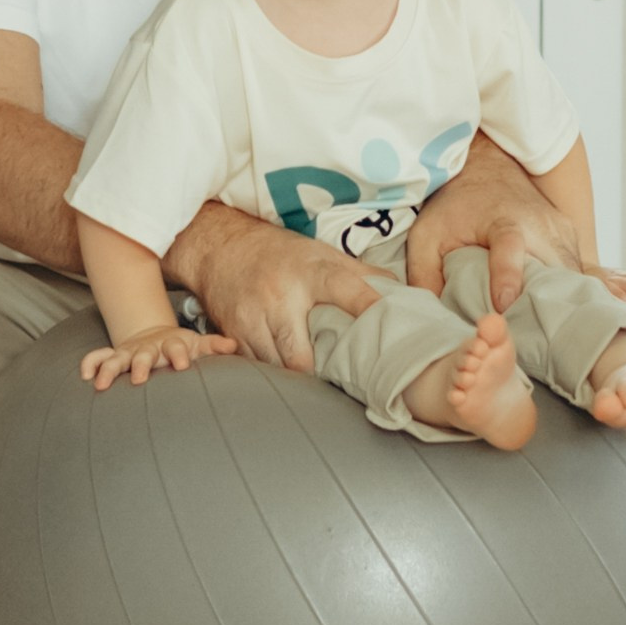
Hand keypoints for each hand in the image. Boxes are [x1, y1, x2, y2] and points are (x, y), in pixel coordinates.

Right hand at [80, 321, 237, 391]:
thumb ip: (214, 346)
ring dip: (109, 370)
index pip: (176, 348)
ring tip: (101, 385)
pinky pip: (96, 358)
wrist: (155, 336)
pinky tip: (84, 376)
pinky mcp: (114, 357)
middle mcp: (147, 349)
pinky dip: (89, 364)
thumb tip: (233, 346)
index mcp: (171, 344)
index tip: (183, 366)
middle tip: (140, 380)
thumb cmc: (181, 347)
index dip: (179, 355)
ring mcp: (128, 352)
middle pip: (143, 356)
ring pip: (115, 359)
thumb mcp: (198, 344)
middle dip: (141, 366)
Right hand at [182, 213, 376, 370]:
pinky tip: (284, 368)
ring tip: (312, 377)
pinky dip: (271, 371)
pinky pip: (255, 366)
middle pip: (299, 354)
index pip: (344, 288)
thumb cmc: (282, 254)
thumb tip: (403, 294)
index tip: (384, 320)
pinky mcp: (233, 333)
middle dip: (317, 372)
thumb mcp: (322, 254)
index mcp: (310, 272)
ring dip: (293, 376)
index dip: (365, 305)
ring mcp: (252, 317)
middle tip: (336, 377)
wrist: (223, 247)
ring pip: (276, 367)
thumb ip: (362, 275)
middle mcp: (279, 295)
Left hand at [406, 135, 580, 312]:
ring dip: (557, 302)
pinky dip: (565, 293)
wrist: (489, 166)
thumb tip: (435, 318)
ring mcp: (560, 231)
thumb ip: (424, 274)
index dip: (508, 276)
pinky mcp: (570, 238)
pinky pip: (575, 273)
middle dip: (541, 304)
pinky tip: (550, 312)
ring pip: (569, 277)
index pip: (509, 248)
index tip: (504, 303)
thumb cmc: (457, 204)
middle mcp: (539, 225)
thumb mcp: (427, 235)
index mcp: (503, 221)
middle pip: (552, 271)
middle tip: (524, 335)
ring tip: (538, 329)